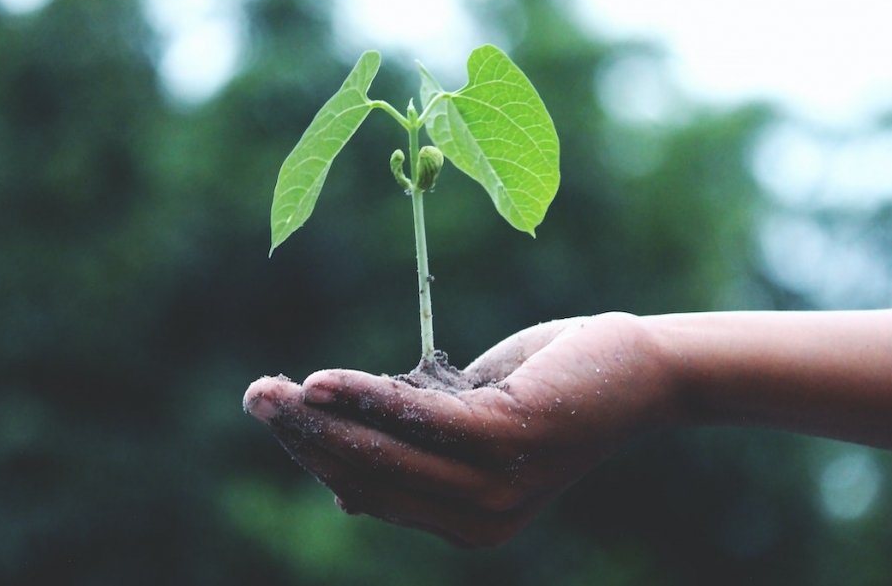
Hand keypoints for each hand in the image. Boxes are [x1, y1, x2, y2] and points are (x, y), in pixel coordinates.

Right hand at [243, 312, 672, 546]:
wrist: (636, 370)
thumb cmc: (548, 389)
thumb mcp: (471, 424)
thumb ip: (415, 452)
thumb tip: (343, 489)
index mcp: (466, 522)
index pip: (371, 491)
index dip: (317, 456)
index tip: (278, 416)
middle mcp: (479, 520)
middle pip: (368, 476)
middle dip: (304, 438)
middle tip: (255, 397)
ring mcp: (495, 486)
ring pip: (384, 453)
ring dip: (320, 419)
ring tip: (271, 391)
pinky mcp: (507, 440)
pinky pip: (418, 419)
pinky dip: (365, 398)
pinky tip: (322, 382)